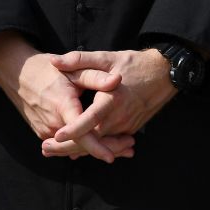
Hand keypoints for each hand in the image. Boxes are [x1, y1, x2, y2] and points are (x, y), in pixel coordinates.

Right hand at [0, 31, 132, 162]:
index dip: (97, 147)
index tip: (112, 157)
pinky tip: (103, 146)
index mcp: (62, 106)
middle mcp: (52, 123)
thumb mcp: (73, 70)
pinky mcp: (42, 133)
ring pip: (74, 147)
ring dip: (97, 149)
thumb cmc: (48, 70)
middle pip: (81, 145)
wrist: (16, 73)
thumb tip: (117, 80)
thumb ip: (96, 77)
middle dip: (106, 149)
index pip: (81, 134)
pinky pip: (65, 144)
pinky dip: (83, 146)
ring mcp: (45, 130)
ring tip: (124, 150)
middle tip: (130, 150)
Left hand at [40, 49, 176, 156]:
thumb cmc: (134, 64)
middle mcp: (120, 117)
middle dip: (67, 147)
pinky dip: (94, 147)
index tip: (56, 136)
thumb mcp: (107, 58)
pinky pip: (110, 142)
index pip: (91, 120)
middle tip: (45, 148)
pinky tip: (77, 150)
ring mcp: (127, 125)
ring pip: (101, 144)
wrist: (164, 74)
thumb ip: (79, 60)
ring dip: (79, 150)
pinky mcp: (130, 129)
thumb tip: (54, 61)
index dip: (74, 130)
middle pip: (92, 140)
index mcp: (112, 99)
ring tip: (55, 151)